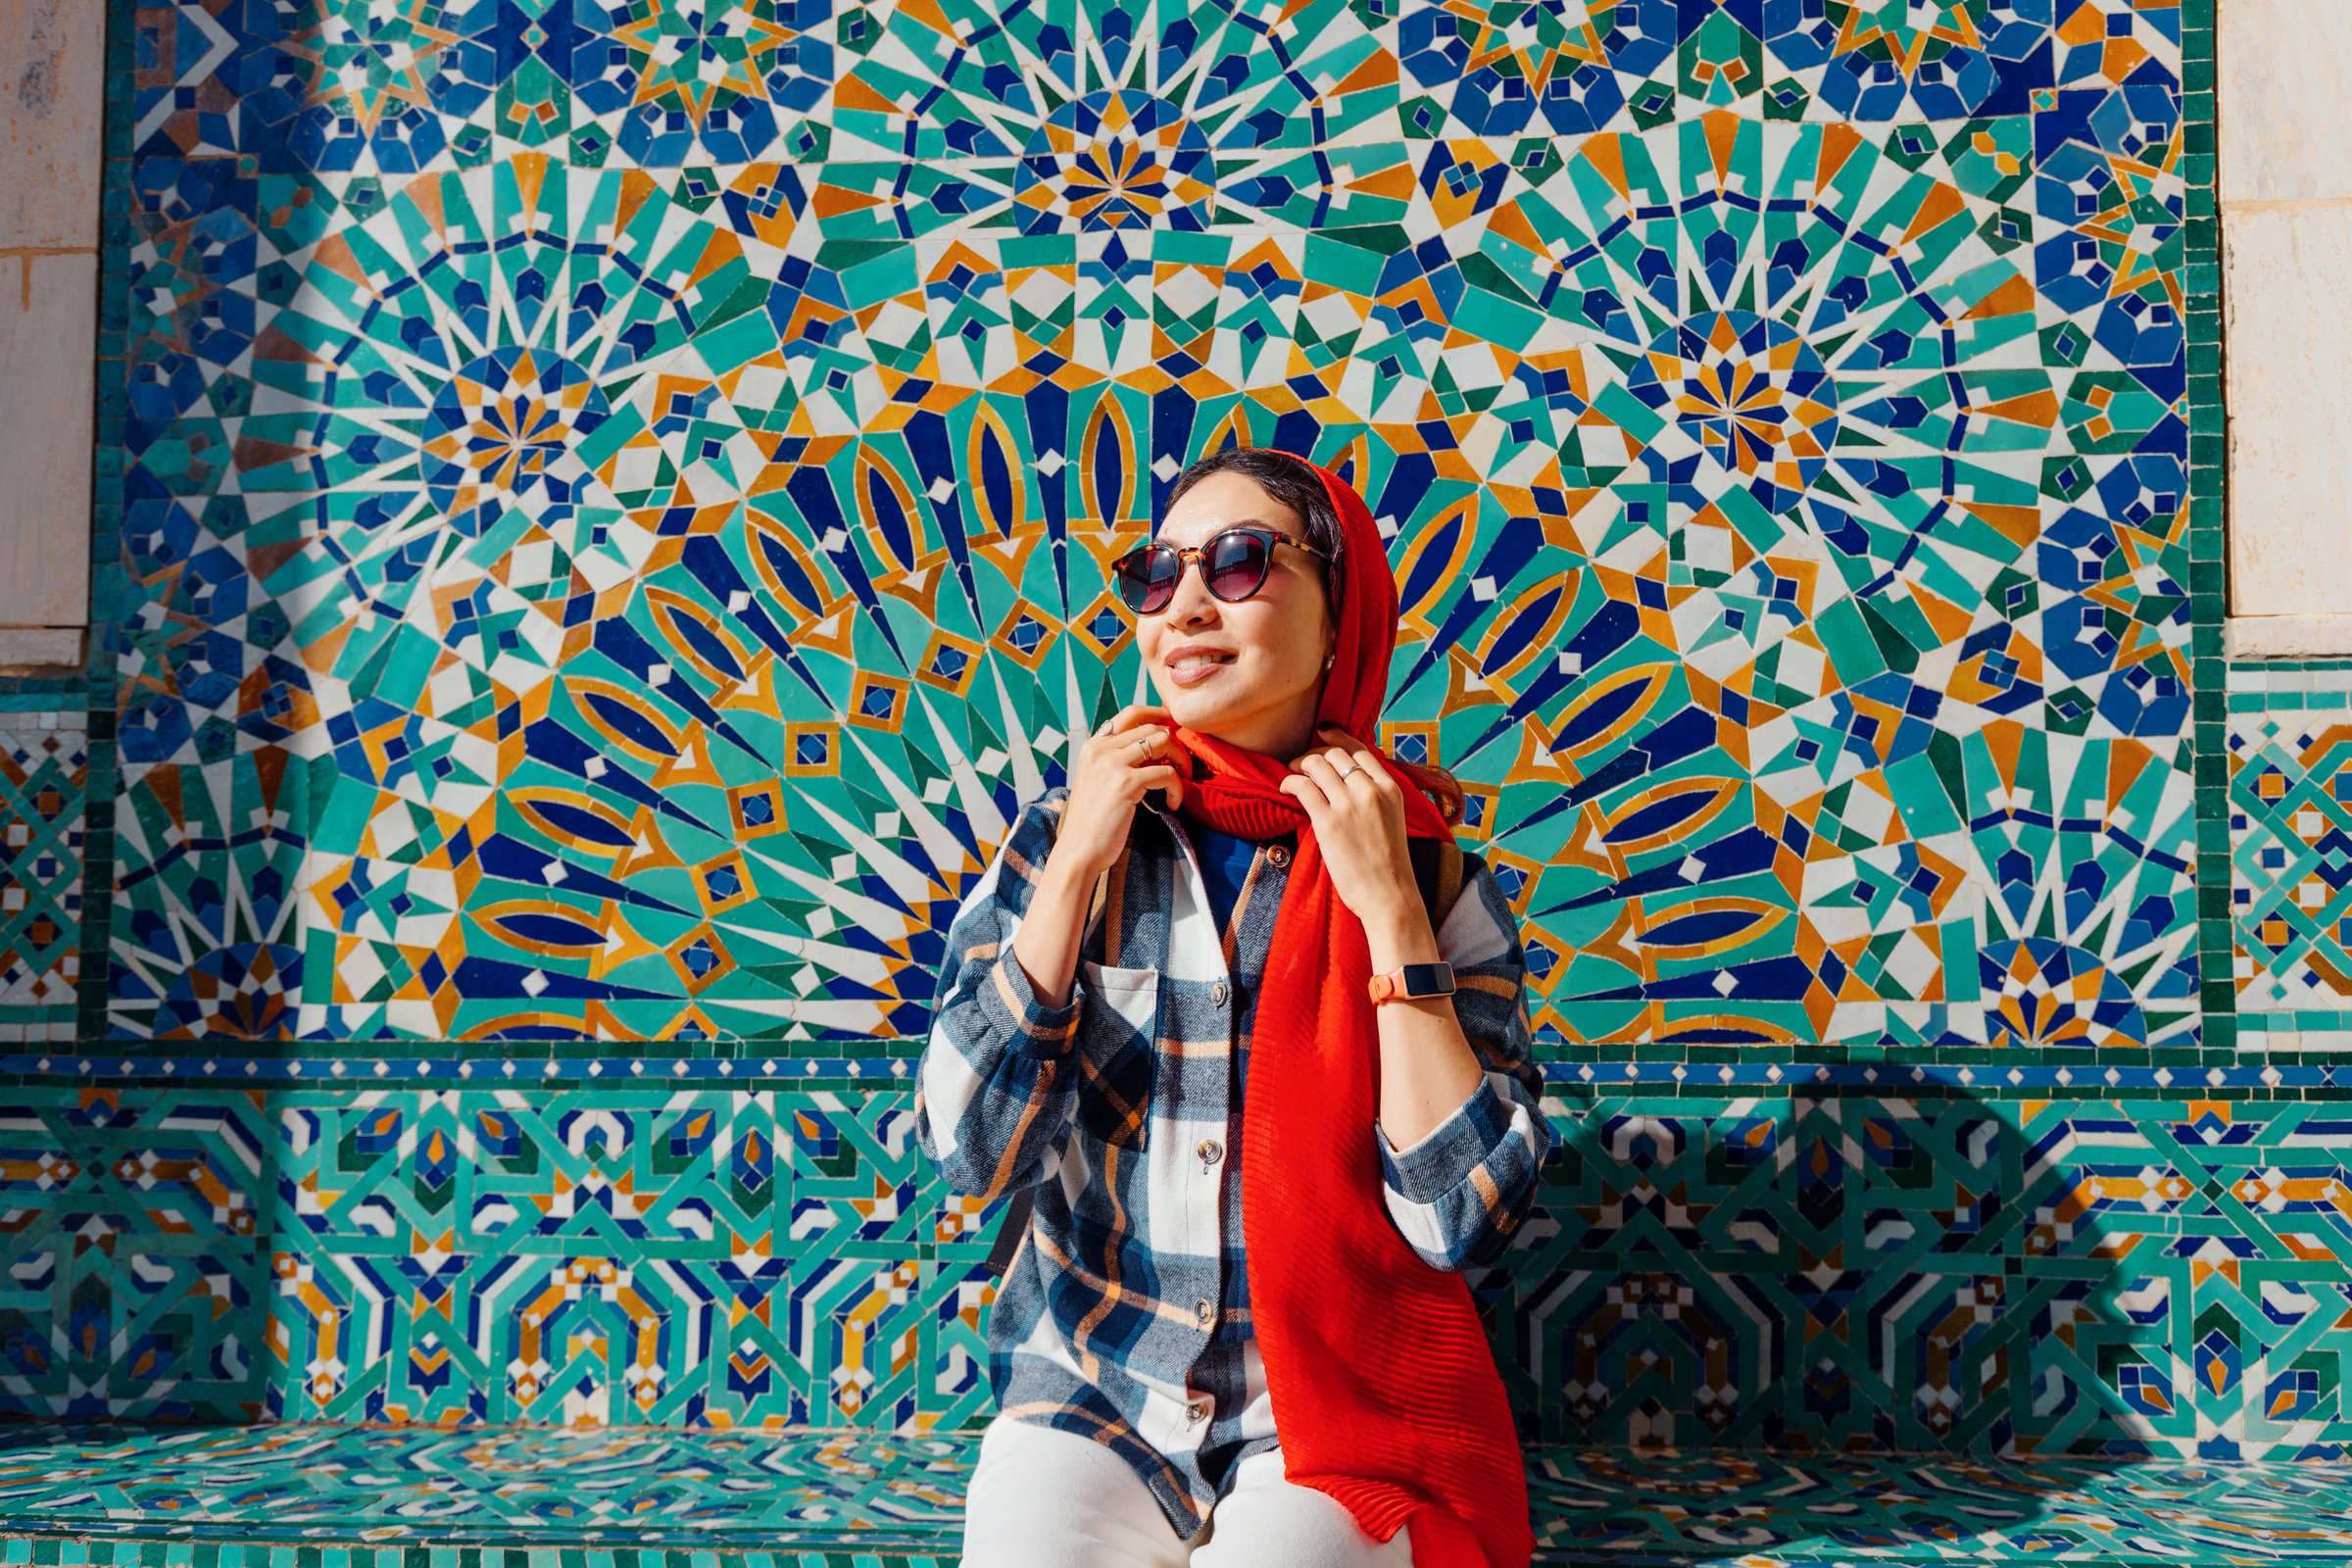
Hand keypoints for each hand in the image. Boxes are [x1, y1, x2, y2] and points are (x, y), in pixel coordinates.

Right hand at [1055, 704, 1183, 879]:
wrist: (1079, 851)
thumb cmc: (1093, 822)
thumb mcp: (1098, 780)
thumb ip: (1118, 760)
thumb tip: (1154, 745)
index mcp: (1093, 745)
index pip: (1132, 713)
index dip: (1158, 715)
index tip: (1175, 728)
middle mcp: (1101, 749)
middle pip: (1152, 726)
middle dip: (1175, 744)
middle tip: (1182, 766)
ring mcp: (1112, 764)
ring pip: (1163, 741)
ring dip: (1180, 760)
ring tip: (1180, 782)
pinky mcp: (1125, 784)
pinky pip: (1167, 773)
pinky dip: (1177, 788)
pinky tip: (1173, 804)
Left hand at [1279, 722, 1418, 932]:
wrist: (1389, 895)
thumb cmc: (1389, 864)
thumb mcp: (1392, 819)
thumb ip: (1375, 797)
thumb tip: (1348, 782)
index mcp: (1390, 788)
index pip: (1360, 750)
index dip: (1337, 738)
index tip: (1322, 734)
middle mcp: (1370, 790)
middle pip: (1335, 754)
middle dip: (1315, 754)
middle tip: (1303, 765)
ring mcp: (1349, 804)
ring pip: (1317, 764)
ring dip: (1299, 765)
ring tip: (1292, 774)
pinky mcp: (1328, 821)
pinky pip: (1302, 787)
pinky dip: (1289, 782)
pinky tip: (1285, 788)